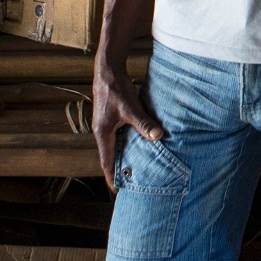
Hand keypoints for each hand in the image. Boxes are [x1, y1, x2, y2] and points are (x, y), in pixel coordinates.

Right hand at [93, 58, 164, 186]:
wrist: (108, 69)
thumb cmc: (116, 88)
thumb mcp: (131, 107)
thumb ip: (144, 123)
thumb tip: (158, 137)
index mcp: (102, 133)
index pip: (106, 161)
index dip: (112, 176)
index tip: (116, 190)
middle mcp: (102, 131)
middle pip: (110, 155)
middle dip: (119, 168)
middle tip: (129, 183)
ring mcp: (106, 124)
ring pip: (115, 145)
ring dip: (124, 155)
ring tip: (135, 167)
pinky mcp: (112, 117)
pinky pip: (119, 135)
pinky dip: (127, 142)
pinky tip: (139, 144)